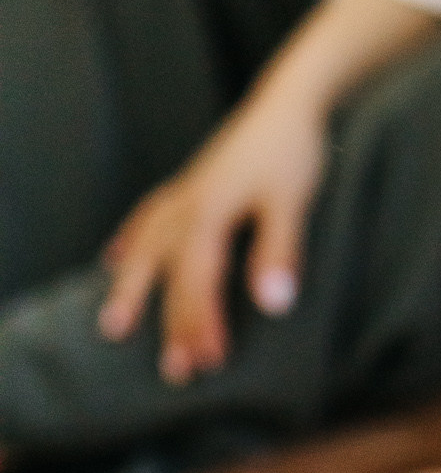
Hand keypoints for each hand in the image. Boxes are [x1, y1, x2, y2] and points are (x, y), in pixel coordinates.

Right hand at [99, 88, 324, 380]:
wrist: (289, 101)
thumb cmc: (294, 151)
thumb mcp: (294, 201)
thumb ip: (281, 251)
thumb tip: (273, 306)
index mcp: (209, 211)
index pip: (199, 280)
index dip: (203, 323)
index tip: (211, 363)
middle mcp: (186, 205)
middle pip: (166, 273)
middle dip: (168, 324)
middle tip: (173, 371)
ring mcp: (183, 193)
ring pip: (145, 247)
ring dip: (131, 288)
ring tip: (114, 326)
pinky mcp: (188, 184)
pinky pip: (147, 218)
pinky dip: (129, 240)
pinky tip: (113, 257)